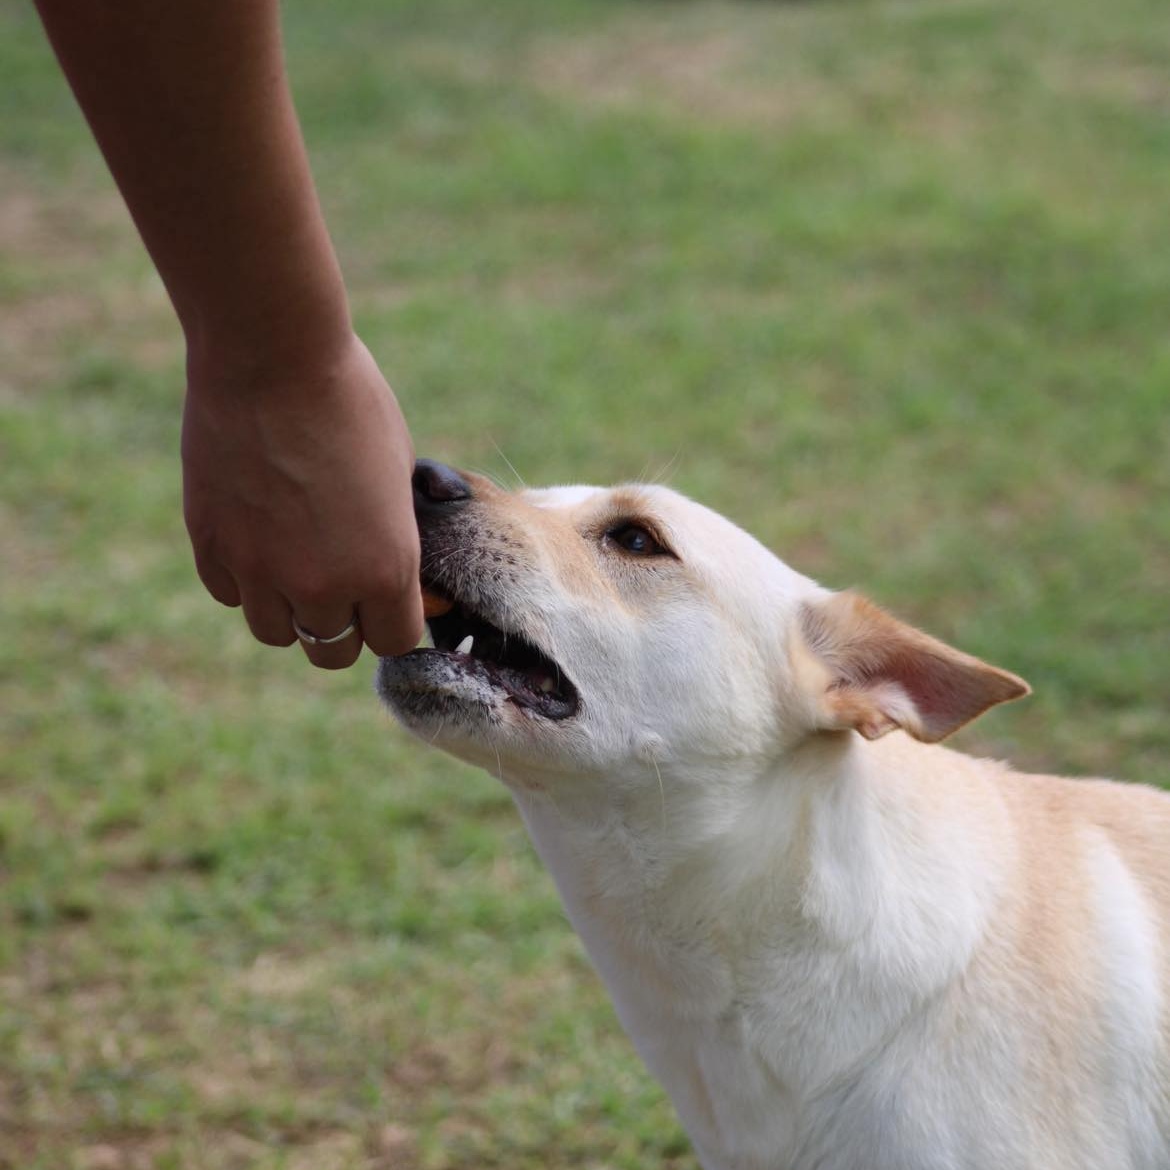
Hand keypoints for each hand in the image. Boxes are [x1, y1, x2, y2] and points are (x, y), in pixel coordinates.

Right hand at [181, 334, 422, 667]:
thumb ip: (393, 534)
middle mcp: (322, 584)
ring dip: (290, 609)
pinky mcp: (211, 547)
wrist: (272, 357)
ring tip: (295, 562)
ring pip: (276, 633)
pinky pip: (231, 594)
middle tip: (341, 589)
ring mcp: (260, 570)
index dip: (393, 620)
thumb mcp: (400, 471)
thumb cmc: (351, 401)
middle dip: (343, 626)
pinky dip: (245, 578)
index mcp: (385, 569)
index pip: (394, 641)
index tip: (387, 598)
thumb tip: (397, 568)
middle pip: (333, 652)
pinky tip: (257, 536)